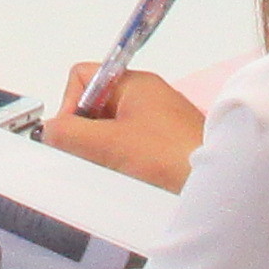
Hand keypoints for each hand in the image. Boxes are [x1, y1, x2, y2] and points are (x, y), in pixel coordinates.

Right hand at [38, 67, 204, 192]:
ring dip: (104, 154)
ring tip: (115, 173)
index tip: (72, 135)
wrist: (220, 190)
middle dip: (85, 135)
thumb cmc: (172, 157)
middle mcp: (147, 99)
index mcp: (134, 84)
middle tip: (92, 159)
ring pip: (110, 133)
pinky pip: (129, 152)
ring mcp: (158, 125)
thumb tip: (48, 131)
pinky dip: (123, 166)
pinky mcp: (166, 150)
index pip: (82, 78)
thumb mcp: (110, 144)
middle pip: (94, 108)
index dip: (69, 104)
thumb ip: (70, 134)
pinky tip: (129, 182)